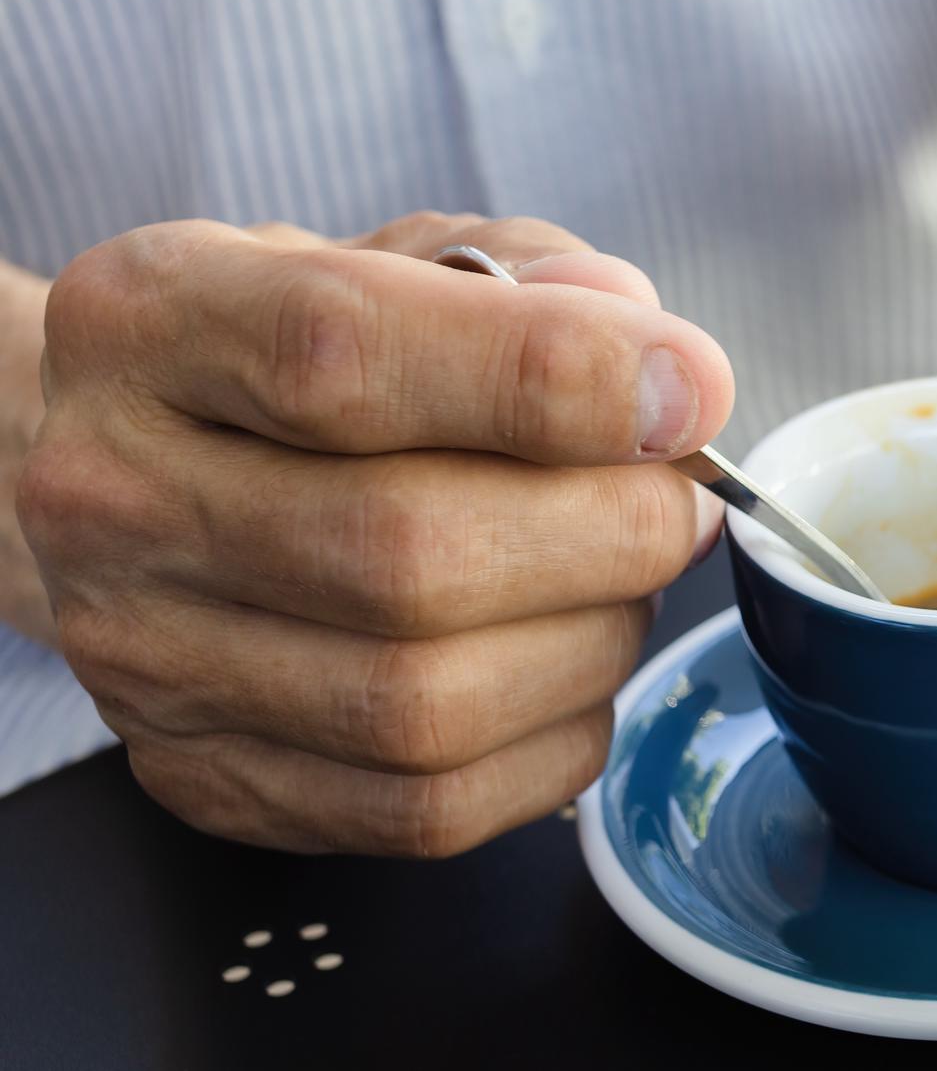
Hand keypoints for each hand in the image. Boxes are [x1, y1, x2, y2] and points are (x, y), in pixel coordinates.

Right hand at [16, 213, 734, 854]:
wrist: (152, 476)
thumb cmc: (309, 362)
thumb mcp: (408, 262)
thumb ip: (536, 281)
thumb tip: (659, 375)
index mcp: (155, 321)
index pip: (343, 354)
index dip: (549, 379)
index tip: (689, 392)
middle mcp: (114, 497)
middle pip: (407, 553)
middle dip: (607, 536)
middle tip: (679, 507)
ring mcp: (145, 659)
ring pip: (426, 702)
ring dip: (590, 644)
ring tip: (619, 581)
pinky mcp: (203, 779)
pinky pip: (430, 808)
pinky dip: (549, 743)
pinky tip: (565, 671)